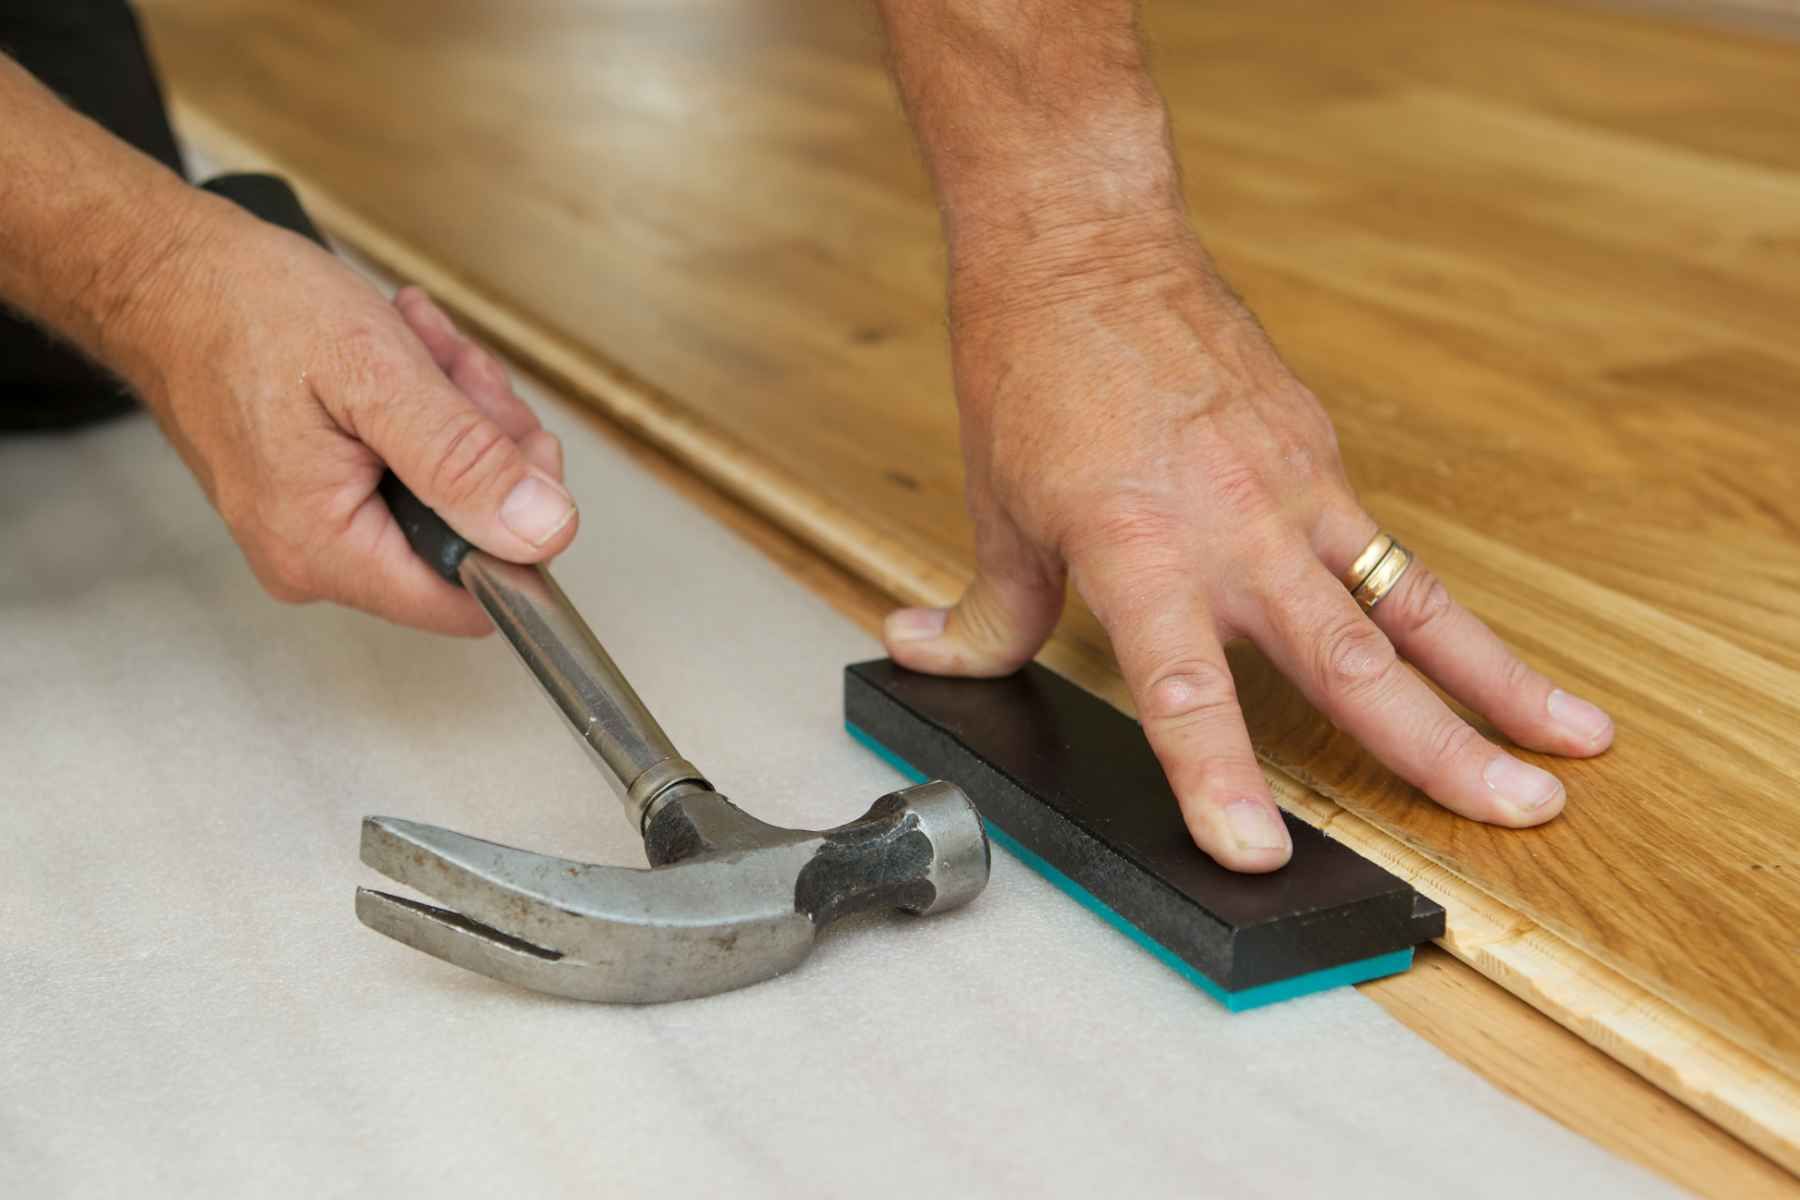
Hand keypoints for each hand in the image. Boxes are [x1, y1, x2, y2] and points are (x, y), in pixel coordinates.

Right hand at [113, 199, 576, 634]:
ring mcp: (318, 526)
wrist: (167, 271)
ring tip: (421, 347)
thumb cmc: (245, 309)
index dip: (519, 524)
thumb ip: (464, 462)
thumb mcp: (379, 376)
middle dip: (486, 443)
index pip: (475, 596)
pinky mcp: (324, 491)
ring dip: (459, 410)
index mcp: (326, 551)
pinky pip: (415, 465)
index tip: (512, 446)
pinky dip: (428, 404)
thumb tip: (542, 531)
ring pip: (451, 490)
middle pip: (470, 534)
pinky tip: (406, 352)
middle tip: (456, 373)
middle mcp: (317, 557)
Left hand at [883, 222, 1614, 871]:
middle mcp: (1232, 527)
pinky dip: (1441, 609)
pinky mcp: (1320, 455)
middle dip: (1438, 746)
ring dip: (1495, 679)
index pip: (1183, 689)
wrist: (1086, 247)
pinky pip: (1390, 549)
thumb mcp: (995, 507)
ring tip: (1568, 743)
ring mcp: (1292, 489)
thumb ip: (982, 612)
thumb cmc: (1035, 368)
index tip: (1257, 850)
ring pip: (1411, 602)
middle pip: (1349, 659)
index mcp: (1137, 548)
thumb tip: (928, 658)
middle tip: (1514, 811)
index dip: (1219, 775)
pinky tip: (1486, 658)